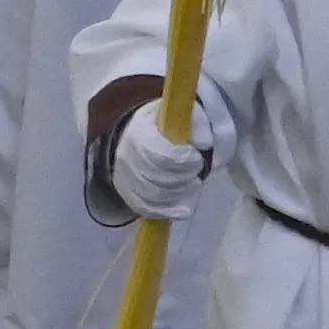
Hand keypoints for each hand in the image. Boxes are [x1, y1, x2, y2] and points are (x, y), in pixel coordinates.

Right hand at [107, 102, 215, 220]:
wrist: (138, 134)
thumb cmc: (165, 126)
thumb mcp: (182, 116)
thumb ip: (196, 125)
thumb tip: (204, 144)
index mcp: (139, 130)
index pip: (159, 154)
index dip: (182, 162)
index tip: (197, 159)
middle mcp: (126, 155)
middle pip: (155, 178)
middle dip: (183, 179)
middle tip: (196, 174)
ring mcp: (123, 176)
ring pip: (152, 195)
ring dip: (179, 194)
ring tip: (192, 185)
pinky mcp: (126, 192)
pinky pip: (145, 208)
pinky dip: (167, 212)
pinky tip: (183, 210)